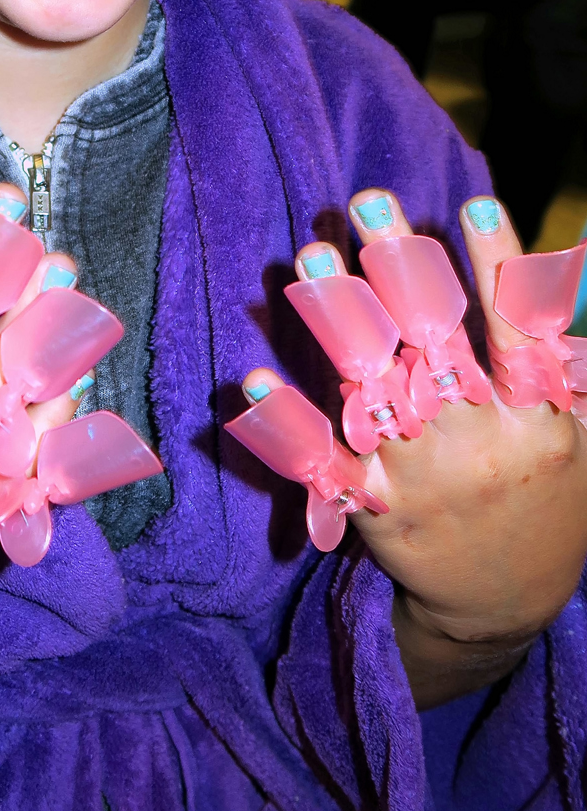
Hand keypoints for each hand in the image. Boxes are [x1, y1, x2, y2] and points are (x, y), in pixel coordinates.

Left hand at [244, 190, 586, 708]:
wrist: (505, 607)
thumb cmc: (546, 497)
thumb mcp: (579, 430)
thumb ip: (565, 356)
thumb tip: (561, 272)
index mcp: (536, 417)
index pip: (518, 330)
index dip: (497, 268)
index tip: (474, 204)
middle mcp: (478, 441)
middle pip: (435, 341)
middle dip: (401, 268)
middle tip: (368, 203)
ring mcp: (422, 476)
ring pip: (376, 387)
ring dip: (341, 318)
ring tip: (312, 257)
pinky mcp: (373, 506)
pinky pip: (324, 461)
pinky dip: (288, 422)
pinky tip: (256, 378)